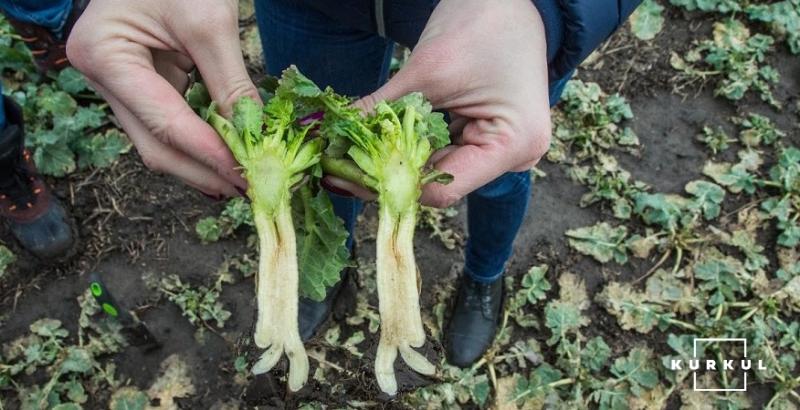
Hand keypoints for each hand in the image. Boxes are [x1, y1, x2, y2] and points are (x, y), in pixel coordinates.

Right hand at [66, 0, 258, 197]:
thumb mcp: (208, 21)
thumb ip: (230, 82)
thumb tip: (255, 135)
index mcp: (105, 56)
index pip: (163, 122)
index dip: (206, 153)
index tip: (244, 174)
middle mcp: (102, 77)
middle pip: (153, 144)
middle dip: (202, 170)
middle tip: (245, 188)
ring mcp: (118, 83)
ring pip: (159, 140)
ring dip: (200, 162)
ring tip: (239, 179)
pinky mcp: (139, 83)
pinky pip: (168, 123)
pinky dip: (198, 141)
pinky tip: (225, 157)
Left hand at [326, 0, 550, 207]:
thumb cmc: (481, 24)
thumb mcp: (427, 70)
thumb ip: (381, 109)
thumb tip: (332, 134)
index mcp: (513, 146)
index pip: (443, 189)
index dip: (390, 184)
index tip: (345, 176)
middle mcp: (515, 157)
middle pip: (440, 182)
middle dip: (389, 171)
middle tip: (338, 167)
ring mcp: (503, 149)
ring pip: (438, 169)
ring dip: (398, 159)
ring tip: (350, 155)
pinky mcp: (489, 137)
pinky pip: (445, 151)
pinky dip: (413, 145)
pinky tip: (379, 141)